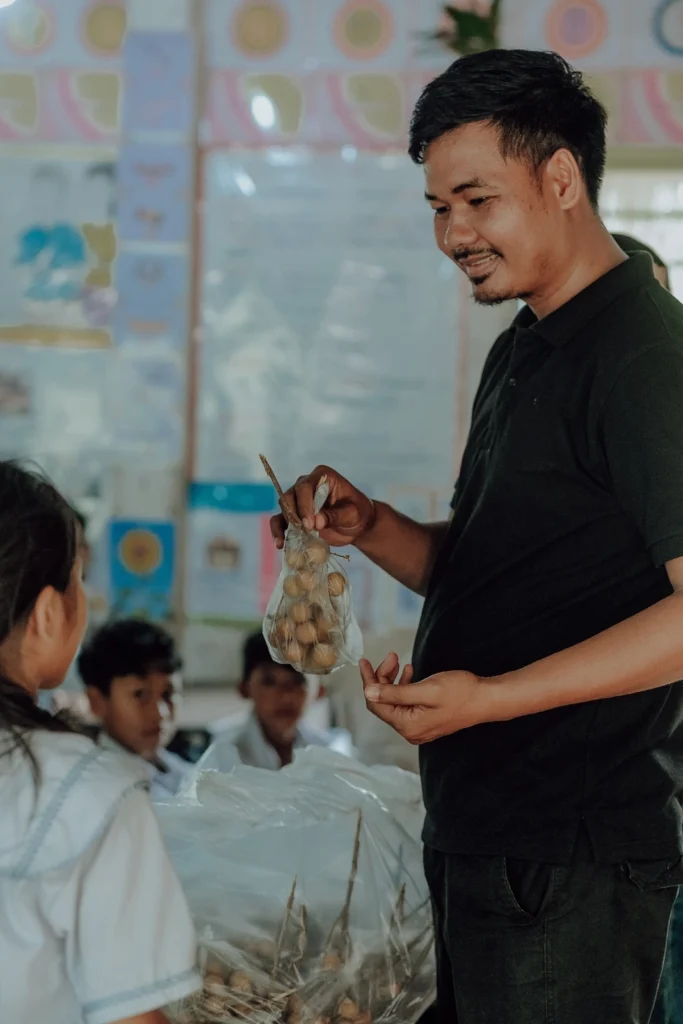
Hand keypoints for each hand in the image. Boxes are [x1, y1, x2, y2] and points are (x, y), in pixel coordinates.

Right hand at [269, 465, 375, 549]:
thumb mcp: (353, 514)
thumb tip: (317, 522)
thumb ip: (336, 516)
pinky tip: (280, 544)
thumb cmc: (358, 513)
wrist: (356, 525)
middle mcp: (307, 485)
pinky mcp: (295, 515)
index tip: (311, 523)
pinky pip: (280, 520)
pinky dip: (278, 531)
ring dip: (284, 524)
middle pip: (290, 496)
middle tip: (305, 531)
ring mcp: (298, 500)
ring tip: (285, 541)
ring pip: (283, 508)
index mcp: (323, 477)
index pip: (305, 486)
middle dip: (294, 514)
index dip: (305, 504)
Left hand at [360, 654, 487, 743]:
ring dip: (393, 680)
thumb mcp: (426, 689)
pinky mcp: (426, 721)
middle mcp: (410, 731)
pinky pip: (406, 704)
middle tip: (392, 656)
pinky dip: (404, 687)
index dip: (368, 681)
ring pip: (394, 701)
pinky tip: (409, 672)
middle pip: (384, 702)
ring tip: (400, 661)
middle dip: (383, 678)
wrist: (487, 699)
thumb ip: (395, 693)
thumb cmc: (460, 692)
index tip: (364, 661)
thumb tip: (368, 693)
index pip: (376, 703)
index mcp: (407, 725)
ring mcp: (418, 728)